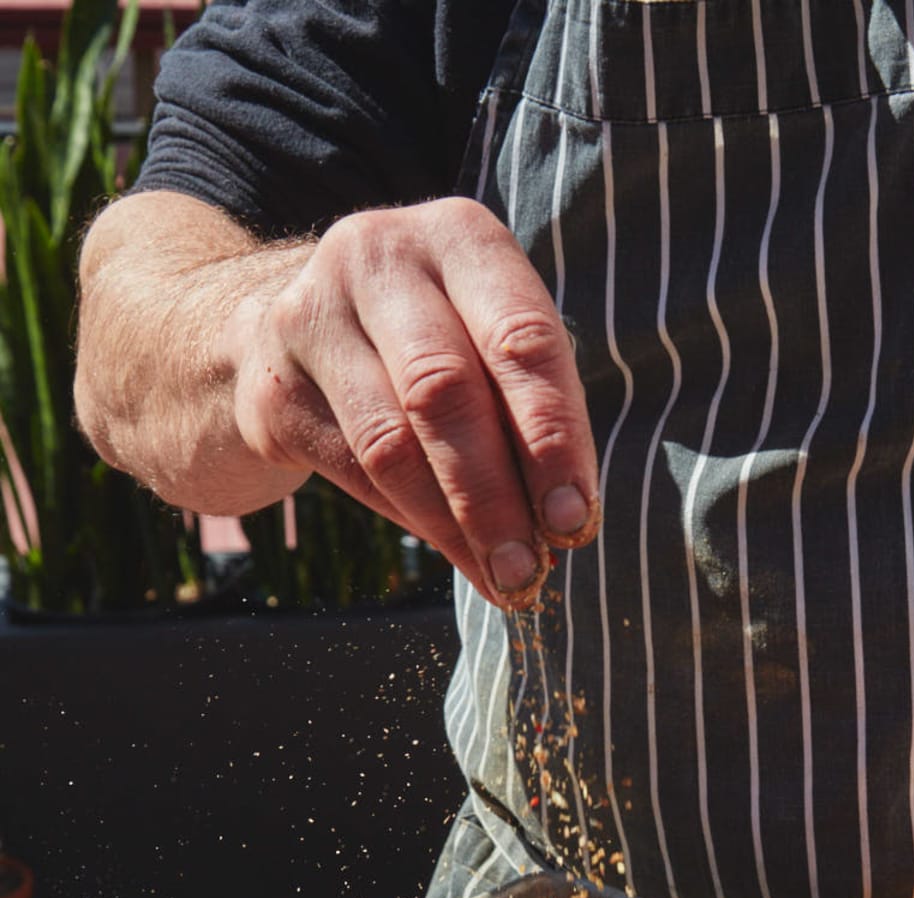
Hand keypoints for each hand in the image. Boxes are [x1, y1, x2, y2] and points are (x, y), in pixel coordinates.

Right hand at [223, 198, 598, 605]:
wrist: (273, 331)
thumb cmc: (423, 341)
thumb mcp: (484, 339)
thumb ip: (526, 410)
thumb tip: (563, 524)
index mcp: (460, 236)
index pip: (520, 340)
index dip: (552, 438)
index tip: (574, 519)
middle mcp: (381, 256)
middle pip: (446, 391)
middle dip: (497, 494)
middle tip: (531, 568)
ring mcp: (314, 316)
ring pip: (392, 442)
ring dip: (453, 524)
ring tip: (501, 579)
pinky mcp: (273, 386)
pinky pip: (353, 471)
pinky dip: (412, 522)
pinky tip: (454, 555)